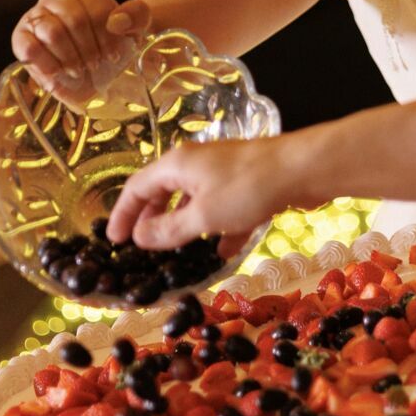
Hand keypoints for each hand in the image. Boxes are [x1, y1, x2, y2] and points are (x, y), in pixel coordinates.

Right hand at [11, 0, 150, 103]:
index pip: (94, 7)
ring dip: (71, 57)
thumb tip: (116, 21)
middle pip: (73, 18)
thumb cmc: (115, 43)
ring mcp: (35, 16)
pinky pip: (28, 47)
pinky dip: (47, 63)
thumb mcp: (137, 28)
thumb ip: (136, 16)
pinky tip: (58, 72)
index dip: (105, 35)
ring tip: (80, 70)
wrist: (96, 68)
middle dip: (89, 48)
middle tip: (96, 64)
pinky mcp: (21, 38)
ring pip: (52, 32)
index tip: (114, 55)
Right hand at [106, 136, 297, 251]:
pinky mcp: (247, 184)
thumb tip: (140, 238)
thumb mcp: (203, 216)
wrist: (302, 169)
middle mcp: (196, 163)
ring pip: (194, 200)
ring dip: (185, 225)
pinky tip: (224, 250)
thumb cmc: (247, 189)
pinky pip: (223, 208)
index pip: (136, 187)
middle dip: (152, 219)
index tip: (113, 240)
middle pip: (163, 191)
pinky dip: (219, 227)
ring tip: (178, 252)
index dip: (122, 214)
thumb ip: (169, 230)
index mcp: (177, 164)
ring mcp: (223, 172)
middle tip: (142, 246)